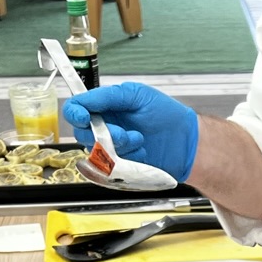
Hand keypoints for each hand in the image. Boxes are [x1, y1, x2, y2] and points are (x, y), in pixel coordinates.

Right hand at [63, 82, 199, 181]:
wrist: (186, 142)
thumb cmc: (167, 115)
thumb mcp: (137, 95)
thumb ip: (108, 96)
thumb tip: (84, 100)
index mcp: (106, 107)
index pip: (77, 109)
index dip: (75, 113)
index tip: (84, 117)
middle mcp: (105, 127)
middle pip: (82, 133)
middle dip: (101, 134)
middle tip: (123, 133)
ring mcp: (112, 147)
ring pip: (95, 151)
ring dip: (117, 146)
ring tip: (139, 140)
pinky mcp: (120, 166)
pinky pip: (110, 166)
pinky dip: (126, 158)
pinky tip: (141, 152)